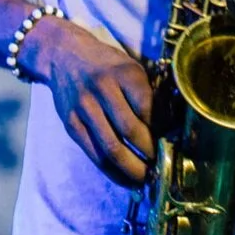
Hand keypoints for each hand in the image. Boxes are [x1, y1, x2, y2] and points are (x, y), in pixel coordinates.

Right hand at [23, 18, 154, 187]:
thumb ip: (147, 93)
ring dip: (132, 169)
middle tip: (161, 165)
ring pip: (112, 148)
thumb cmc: (106, 64)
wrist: (64, 55)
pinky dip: (112, 172)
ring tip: (146, 178)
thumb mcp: (130, 67)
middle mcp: (104, 88)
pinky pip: (94, 155)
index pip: (148, 108)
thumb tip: (168, 127)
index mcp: (125, 73)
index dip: (161, 130)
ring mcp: (85, 107)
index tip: (170, 141)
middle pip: (131, 131)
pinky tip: (125, 178)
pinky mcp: (71, 123)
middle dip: (149, 153)